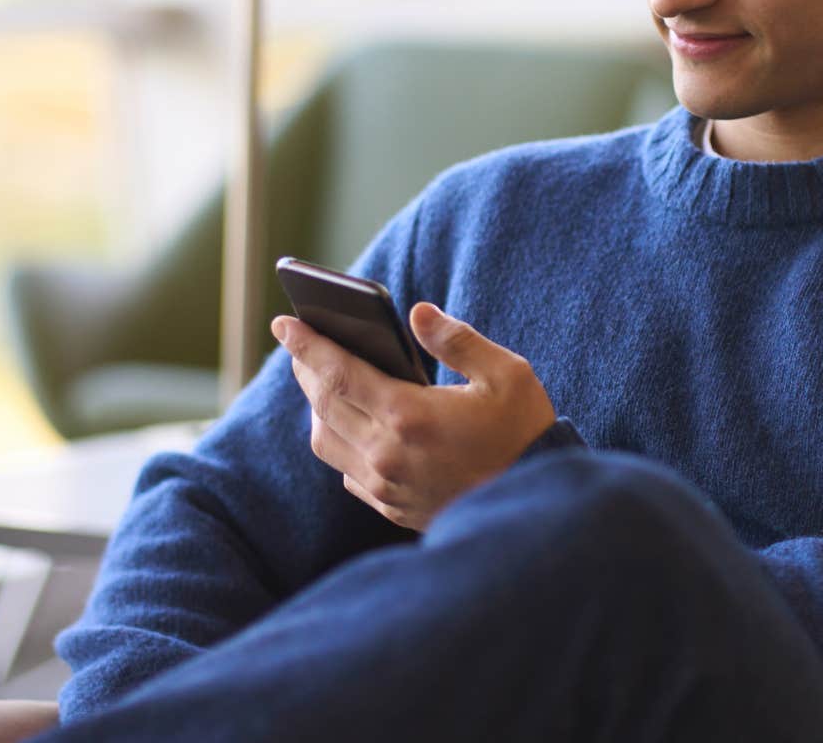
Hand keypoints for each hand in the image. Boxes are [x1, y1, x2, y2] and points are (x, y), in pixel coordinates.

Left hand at [271, 302, 556, 530]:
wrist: (538, 508)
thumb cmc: (525, 434)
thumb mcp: (505, 375)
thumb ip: (457, 340)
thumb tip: (417, 313)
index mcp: (409, 416)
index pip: (337, 373)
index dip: (307, 345)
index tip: (284, 323)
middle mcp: (387, 454)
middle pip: (323, 405)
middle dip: (306, 370)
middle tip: (299, 345)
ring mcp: (386, 486)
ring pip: (326, 442)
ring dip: (318, 409)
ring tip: (324, 383)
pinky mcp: (393, 508)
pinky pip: (347, 472)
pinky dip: (340, 443)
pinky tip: (354, 426)